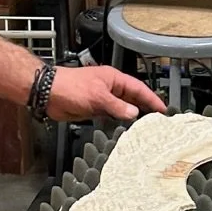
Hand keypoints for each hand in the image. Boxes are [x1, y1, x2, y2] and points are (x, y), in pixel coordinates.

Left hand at [46, 63, 164, 122]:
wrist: (48, 93)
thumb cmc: (70, 86)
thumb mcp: (98, 97)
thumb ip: (117, 106)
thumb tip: (134, 113)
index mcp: (114, 79)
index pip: (138, 89)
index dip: (151, 99)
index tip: (163, 109)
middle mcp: (110, 89)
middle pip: (133, 99)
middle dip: (145, 108)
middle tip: (158, 121)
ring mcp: (103, 99)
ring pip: (123, 109)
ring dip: (132, 118)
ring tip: (146, 129)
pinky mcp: (95, 110)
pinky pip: (111, 117)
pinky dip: (119, 123)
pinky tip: (125, 131)